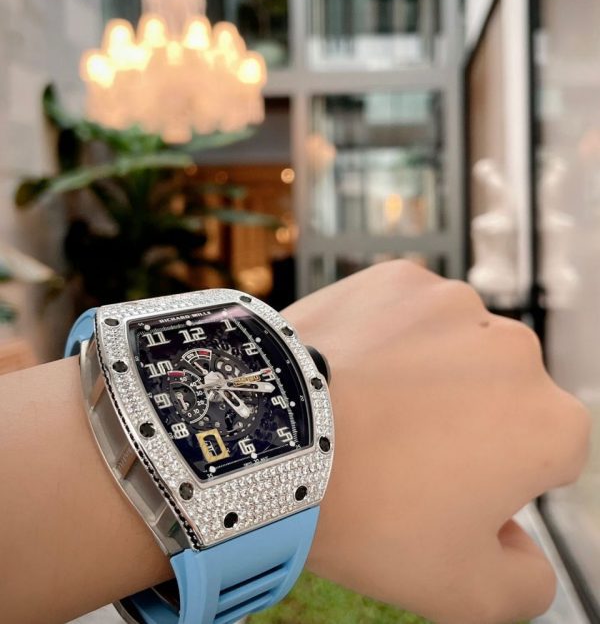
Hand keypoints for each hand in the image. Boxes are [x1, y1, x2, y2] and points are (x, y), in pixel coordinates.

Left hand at [284, 260, 590, 623]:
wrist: (276, 435)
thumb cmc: (368, 512)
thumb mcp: (463, 591)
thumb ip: (526, 584)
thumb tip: (523, 552)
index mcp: (549, 424)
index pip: (544, 456)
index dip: (497, 481)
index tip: (447, 492)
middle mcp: (516, 349)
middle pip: (501, 395)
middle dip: (470, 422)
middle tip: (405, 455)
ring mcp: (455, 304)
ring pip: (455, 349)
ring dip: (430, 375)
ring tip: (373, 412)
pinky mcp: (401, 278)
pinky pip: (408, 314)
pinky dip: (389, 338)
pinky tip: (355, 373)